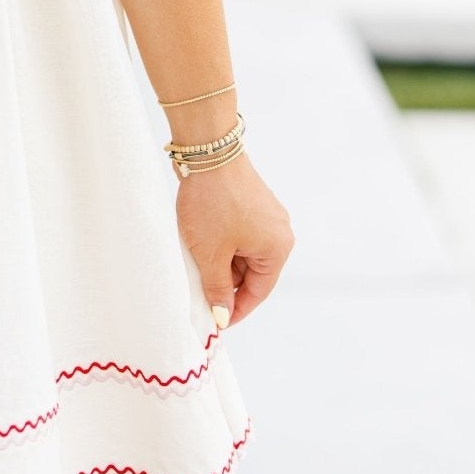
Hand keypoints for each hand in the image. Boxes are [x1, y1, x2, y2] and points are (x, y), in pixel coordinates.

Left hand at [175, 150, 294, 330]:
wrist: (207, 151)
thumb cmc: (211, 203)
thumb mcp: (210, 254)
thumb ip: (217, 289)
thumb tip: (222, 316)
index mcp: (278, 249)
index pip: (258, 292)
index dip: (235, 310)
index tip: (216, 322)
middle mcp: (279, 232)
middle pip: (252, 273)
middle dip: (225, 283)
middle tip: (199, 292)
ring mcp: (267, 215)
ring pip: (243, 253)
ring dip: (221, 262)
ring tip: (195, 263)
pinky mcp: (253, 202)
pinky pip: (239, 234)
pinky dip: (222, 244)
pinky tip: (200, 244)